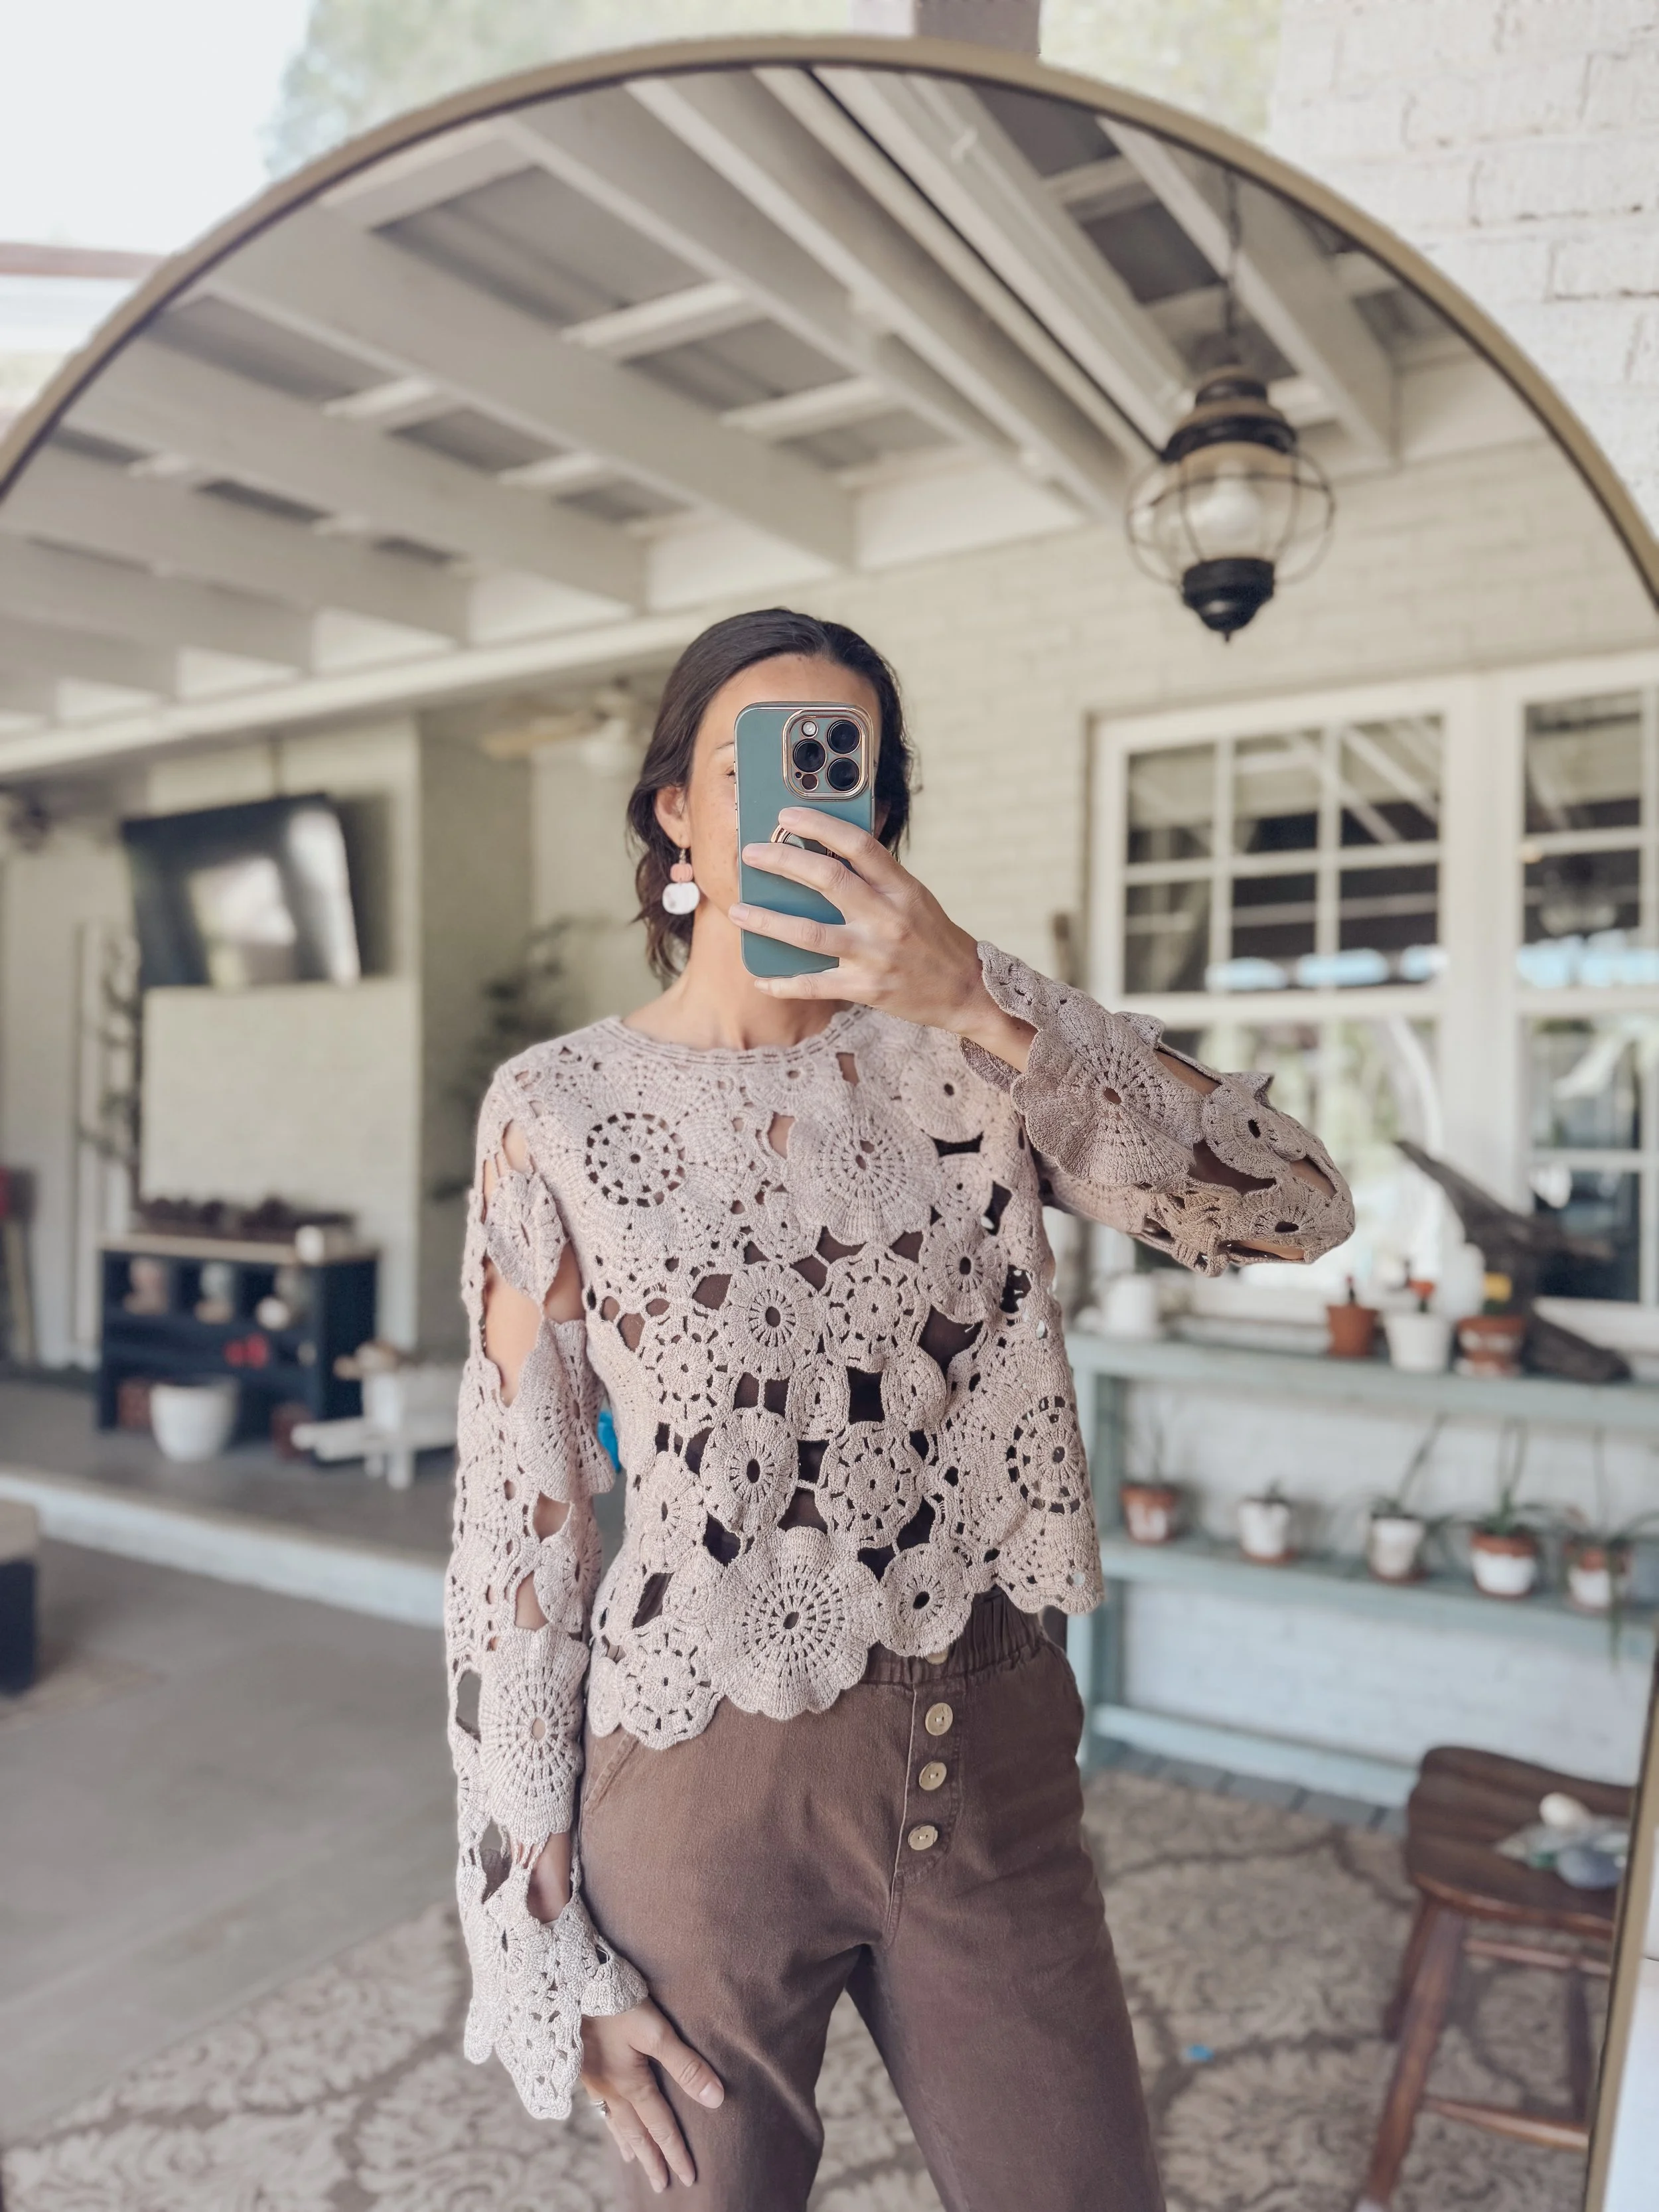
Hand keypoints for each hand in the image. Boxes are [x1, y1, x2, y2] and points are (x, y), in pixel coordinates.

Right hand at [581, 2001, 723, 2192]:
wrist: (565, 1984)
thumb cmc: (615, 2003)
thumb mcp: (655, 2030)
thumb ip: (685, 2064)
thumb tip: (716, 2099)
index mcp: (630, 2084)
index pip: (660, 2126)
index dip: (676, 2152)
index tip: (688, 2178)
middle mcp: (609, 2088)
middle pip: (635, 2132)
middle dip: (651, 2159)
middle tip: (661, 2185)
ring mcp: (592, 2078)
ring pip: (614, 2121)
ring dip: (627, 2142)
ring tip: (633, 2160)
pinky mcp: (579, 2064)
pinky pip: (599, 2104)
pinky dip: (608, 2120)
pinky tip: (606, 2114)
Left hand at [732, 810, 1034, 1067]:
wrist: (967, 991)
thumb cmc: (935, 939)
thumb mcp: (915, 897)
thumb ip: (876, 877)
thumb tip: (825, 853)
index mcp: (902, 888)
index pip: (858, 844)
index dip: (818, 825)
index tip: (785, 815)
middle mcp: (888, 917)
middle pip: (827, 880)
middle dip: (782, 862)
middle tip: (751, 854)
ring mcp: (876, 954)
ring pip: (809, 933)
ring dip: (767, 920)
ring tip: (738, 910)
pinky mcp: (867, 989)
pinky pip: (815, 985)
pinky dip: (784, 982)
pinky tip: (761, 978)